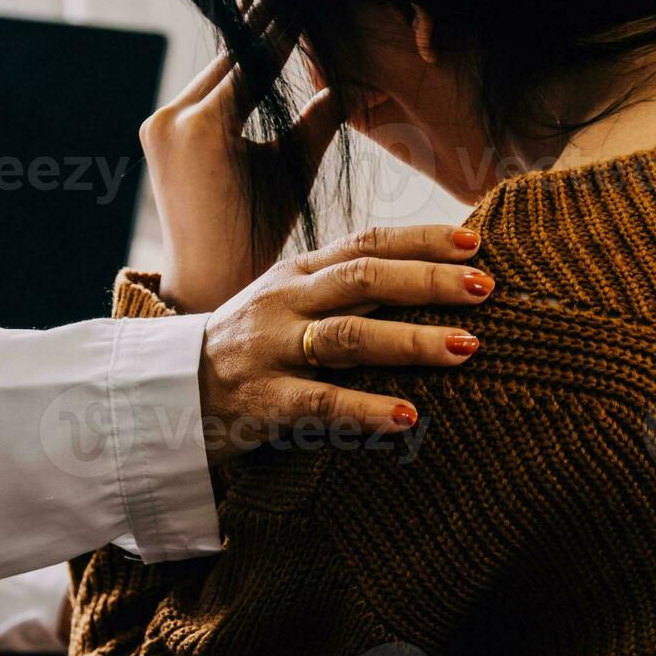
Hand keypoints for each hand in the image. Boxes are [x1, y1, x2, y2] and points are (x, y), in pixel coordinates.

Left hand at [141, 45, 343, 313]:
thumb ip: (322, 118)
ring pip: (216, 74)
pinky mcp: (158, 131)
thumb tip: (364, 80)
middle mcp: (172, 117)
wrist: (206, 280)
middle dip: (266, 30)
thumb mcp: (293, 169)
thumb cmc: (258, 233)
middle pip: (232, 60)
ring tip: (275, 12)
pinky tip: (251, 53)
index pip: (258, 62)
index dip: (288, 29)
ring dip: (247, 49)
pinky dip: (229, 78)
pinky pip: (201, 94)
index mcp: (204, 125)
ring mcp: (159, 124)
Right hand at [197, 225, 493, 463]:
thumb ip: (345, 288)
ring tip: (467, 348)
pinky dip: (367, 409)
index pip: (365, 243)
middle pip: (363, 279)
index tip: (475, 242)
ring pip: (348, 337)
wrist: (169, 392)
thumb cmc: (249, 346)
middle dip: (428, 281)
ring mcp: (272, 350)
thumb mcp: (287, 300)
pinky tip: (408, 416)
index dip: (421, 239)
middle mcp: (285, 302)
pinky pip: (321, 403)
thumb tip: (431, 276)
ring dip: (411, 340)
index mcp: (297, 272)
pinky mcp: (264, 401)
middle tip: (485, 288)